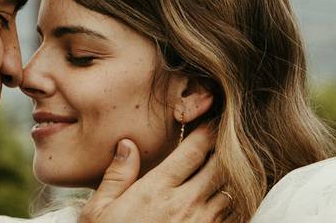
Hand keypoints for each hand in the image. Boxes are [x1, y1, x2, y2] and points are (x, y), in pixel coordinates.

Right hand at [78, 127, 234, 222]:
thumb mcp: (99, 211)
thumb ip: (117, 176)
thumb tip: (127, 144)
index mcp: (157, 190)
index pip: (194, 151)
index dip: (207, 133)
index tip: (211, 122)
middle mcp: (184, 205)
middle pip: (221, 167)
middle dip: (226, 150)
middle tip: (228, 139)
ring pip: (232, 191)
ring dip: (233, 176)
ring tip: (232, 165)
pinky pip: (234, 217)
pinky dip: (236, 204)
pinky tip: (228, 197)